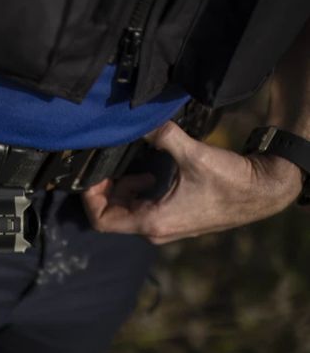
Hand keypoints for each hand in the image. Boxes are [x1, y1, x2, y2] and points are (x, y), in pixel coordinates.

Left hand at [82, 121, 302, 243]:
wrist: (262, 192)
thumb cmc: (230, 180)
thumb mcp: (192, 154)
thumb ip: (162, 136)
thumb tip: (142, 121)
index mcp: (152, 222)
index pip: (101, 220)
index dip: (91, 197)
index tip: (95, 175)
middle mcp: (153, 231)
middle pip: (110, 215)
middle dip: (106, 190)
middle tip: (110, 165)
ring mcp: (163, 228)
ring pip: (126, 212)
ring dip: (123, 190)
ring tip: (135, 169)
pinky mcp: (172, 220)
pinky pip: (141, 210)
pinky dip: (137, 193)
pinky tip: (150, 174)